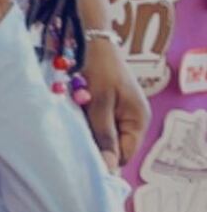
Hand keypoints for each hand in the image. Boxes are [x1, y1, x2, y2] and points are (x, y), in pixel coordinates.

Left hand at [82, 34, 146, 170]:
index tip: (82, 160)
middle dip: (95, 146)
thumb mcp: (101, 103)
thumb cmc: (101, 70)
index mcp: (138, 121)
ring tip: (74, 124)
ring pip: (104, 137)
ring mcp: (122, 115)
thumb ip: (104, 134)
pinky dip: (87, 124)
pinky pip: (99, 125)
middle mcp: (133, 121)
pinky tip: (75, 117)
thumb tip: (109, 165)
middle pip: (114, 147)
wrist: (97, 46)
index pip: (124, 154)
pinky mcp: (110, 109)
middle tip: (73, 139)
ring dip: (89, 134)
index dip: (106, 160)